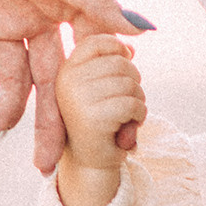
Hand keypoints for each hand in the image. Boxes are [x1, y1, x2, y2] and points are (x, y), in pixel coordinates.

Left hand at [0, 0, 131, 173]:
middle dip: (51, 122)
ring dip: (3, 108)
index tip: (107, 135)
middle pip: (47, 80)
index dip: (96, 95)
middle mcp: (33, 14)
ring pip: (6, 77)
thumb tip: (142, 32)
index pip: (86, 58)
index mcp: (63, 0)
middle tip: (49, 166)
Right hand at [54, 31, 147, 205]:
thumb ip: (112, 63)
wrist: (91, 163)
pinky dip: (140, 114)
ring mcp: (77, 98)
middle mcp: (66, 80)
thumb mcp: (102, 87)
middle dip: (134, 80)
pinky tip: (130, 125)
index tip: (127, 62)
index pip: (97, 42)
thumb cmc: (100, 121)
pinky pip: (131, 104)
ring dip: (139, 100)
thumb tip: (130, 47)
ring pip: (129, 83)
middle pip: (120, 62)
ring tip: (128, 115)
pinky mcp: (92, 117)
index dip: (119, 49)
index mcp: (66, 69)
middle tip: (128, 100)